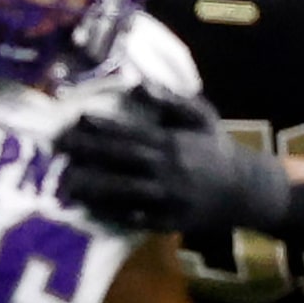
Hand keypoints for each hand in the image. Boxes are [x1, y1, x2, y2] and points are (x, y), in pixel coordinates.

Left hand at [56, 89, 290, 233]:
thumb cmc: (217, 149)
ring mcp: (168, 199)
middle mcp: (168, 171)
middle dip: (87, 153)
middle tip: (57, 146)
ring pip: (125, 191)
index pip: (131, 133)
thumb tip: (139, 81)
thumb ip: (171, 100)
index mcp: (173, 144)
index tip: (76, 118)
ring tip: (66, 181)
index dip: (103, 127)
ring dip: (93, 186)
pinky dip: (114, 214)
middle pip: (121, 161)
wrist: (247, 191)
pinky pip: (137, 218)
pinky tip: (90, 209)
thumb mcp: (202, 118)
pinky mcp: (170, 221)